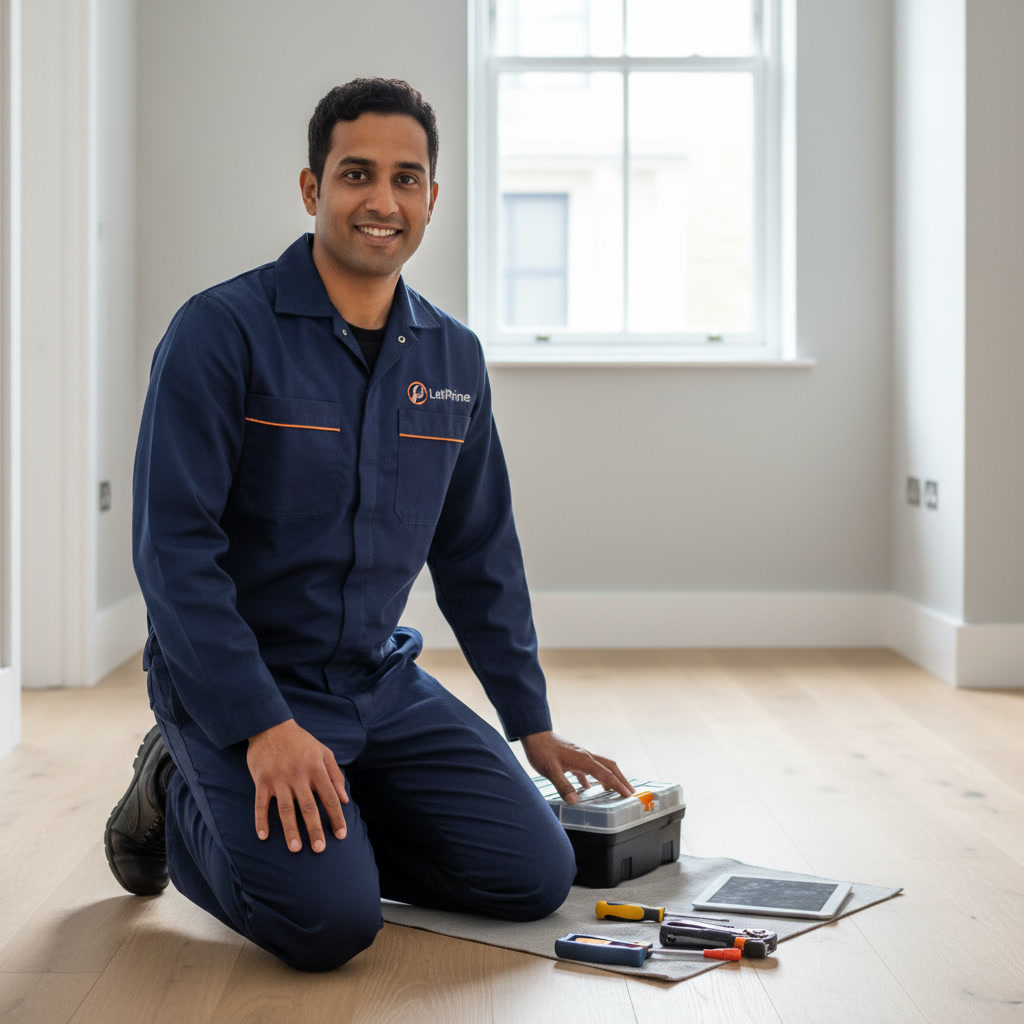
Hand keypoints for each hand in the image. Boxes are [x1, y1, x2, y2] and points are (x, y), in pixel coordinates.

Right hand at [247, 719, 348, 852]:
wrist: (271, 726)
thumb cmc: (301, 741)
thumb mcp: (324, 752)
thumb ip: (335, 775)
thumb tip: (344, 799)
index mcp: (316, 768)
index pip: (329, 797)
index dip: (336, 817)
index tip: (341, 836)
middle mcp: (299, 775)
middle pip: (308, 807)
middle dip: (315, 829)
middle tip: (320, 849)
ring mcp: (279, 779)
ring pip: (286, 809)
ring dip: (290, 830)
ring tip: (296, 849)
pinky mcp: (262, 780)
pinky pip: (261, 804)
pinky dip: (261, 820)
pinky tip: (263, 836)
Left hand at [521, 730, 633, 803]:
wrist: (534, 735)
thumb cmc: (542, 751)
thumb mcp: (550, 771)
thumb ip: (563, 786)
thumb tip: (574, 801)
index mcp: (584, 760)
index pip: (606, 774)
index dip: (618, 786)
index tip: (628, 795)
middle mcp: (585, 756)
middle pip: (609, 767)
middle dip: (621, 780)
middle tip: (630, 792)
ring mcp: (579, 755)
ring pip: (600, 766)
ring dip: (609, 778)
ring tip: (614, 790)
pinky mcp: (572, 756)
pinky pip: (587, 768)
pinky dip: (592, 777)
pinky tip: (587, 787)